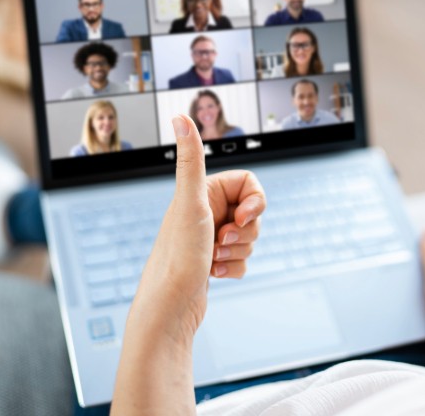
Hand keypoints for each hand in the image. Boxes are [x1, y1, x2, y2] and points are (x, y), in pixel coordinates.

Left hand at [131, 114, 265, 337]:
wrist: (169, 309)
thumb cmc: (178, 256)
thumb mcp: (190, 202)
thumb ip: (190, 159)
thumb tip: (179, 116)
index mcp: (201, 192)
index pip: (249, 183)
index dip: (255, 202)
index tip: (242, 218)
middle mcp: (205, 211)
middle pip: (254, 212)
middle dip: (244, 232)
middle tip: (219, 242)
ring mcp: (210, 237)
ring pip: (250, 238)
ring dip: (237, 253)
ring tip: (211, 261)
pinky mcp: (214, 262)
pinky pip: (242, 260)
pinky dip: (233, 270)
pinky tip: (213, 276)